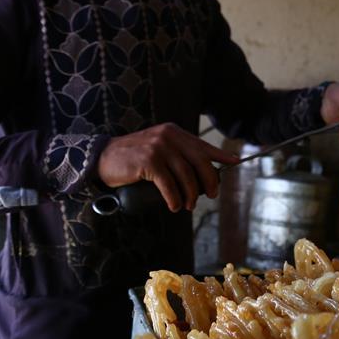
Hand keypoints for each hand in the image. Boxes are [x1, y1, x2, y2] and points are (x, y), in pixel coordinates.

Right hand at [97, 123, 238, 211]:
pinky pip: (169, 184)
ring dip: (190, 195)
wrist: (102, 157)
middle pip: (200, 162)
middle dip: (208, 182)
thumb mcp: (158, 149)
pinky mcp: (149, 161)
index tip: (235, 162)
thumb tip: (202, 172)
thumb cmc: (132, 158)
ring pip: (186, 176)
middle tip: (209, 196)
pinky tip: (175, 205)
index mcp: (175, 133)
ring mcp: (159, 147)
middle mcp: (169, 136)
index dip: (220, 155)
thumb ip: (177, 154)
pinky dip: (174, 198)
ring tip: (187, 205)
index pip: (203, 145)